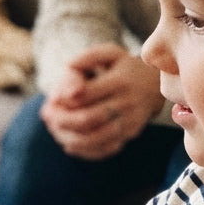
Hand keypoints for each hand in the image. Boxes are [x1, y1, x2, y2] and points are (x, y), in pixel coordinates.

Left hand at [41, 43, 162, 159]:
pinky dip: (85, 151)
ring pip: (96, 138)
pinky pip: (106, 149)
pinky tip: (70, 146)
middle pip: (88, 119)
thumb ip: (86, 58)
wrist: (156, 84)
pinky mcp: (131, 133)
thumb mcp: (109, 53)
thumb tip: (66, 73)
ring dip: (70, 138)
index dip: (63, 98)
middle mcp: (127, 103)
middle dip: (62, 121)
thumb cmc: (123, 67)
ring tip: (55, 131)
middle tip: (47, 117)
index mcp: (119, 81)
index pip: (84, 95)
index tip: (52, 98)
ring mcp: (131, 121)